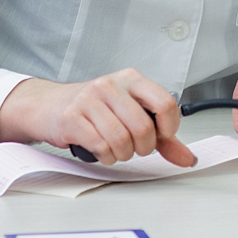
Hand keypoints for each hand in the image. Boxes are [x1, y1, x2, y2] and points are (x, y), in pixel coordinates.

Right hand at [0, 68, 196, 165]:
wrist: (49, 106)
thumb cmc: (94, 110)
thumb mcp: (131, 114)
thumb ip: (162, 137)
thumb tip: (188, 158)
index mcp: (132, 79)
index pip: (165, 103)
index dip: (168, 128)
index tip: (161, 137)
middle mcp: (111, 85)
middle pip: (143, 127)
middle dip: (143, 147)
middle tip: (136, 148)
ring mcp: (90, 99)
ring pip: (122, 139)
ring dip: (124, 155)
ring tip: (118, 151)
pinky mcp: (72, 117)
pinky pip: (101, 146)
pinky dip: (106, 156)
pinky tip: (103, 151)